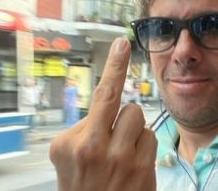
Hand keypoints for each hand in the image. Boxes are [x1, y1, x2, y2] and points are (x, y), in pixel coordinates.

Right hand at [49, 37, 156, 190]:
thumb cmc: (80, 185)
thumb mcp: (66, 156)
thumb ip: (84, 127)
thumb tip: (106, 108)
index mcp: (78, 143)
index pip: (102, 95)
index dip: (115, 65)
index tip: (122, 42)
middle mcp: (100, 150)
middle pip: (129, 107)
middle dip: (124, 115)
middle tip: (115, 133)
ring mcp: (125, 162)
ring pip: (140, 122)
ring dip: (132, 133)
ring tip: (121, 152)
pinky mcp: (143, 172)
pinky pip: (150, 140)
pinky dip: (142, 147)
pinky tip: (131, 164)